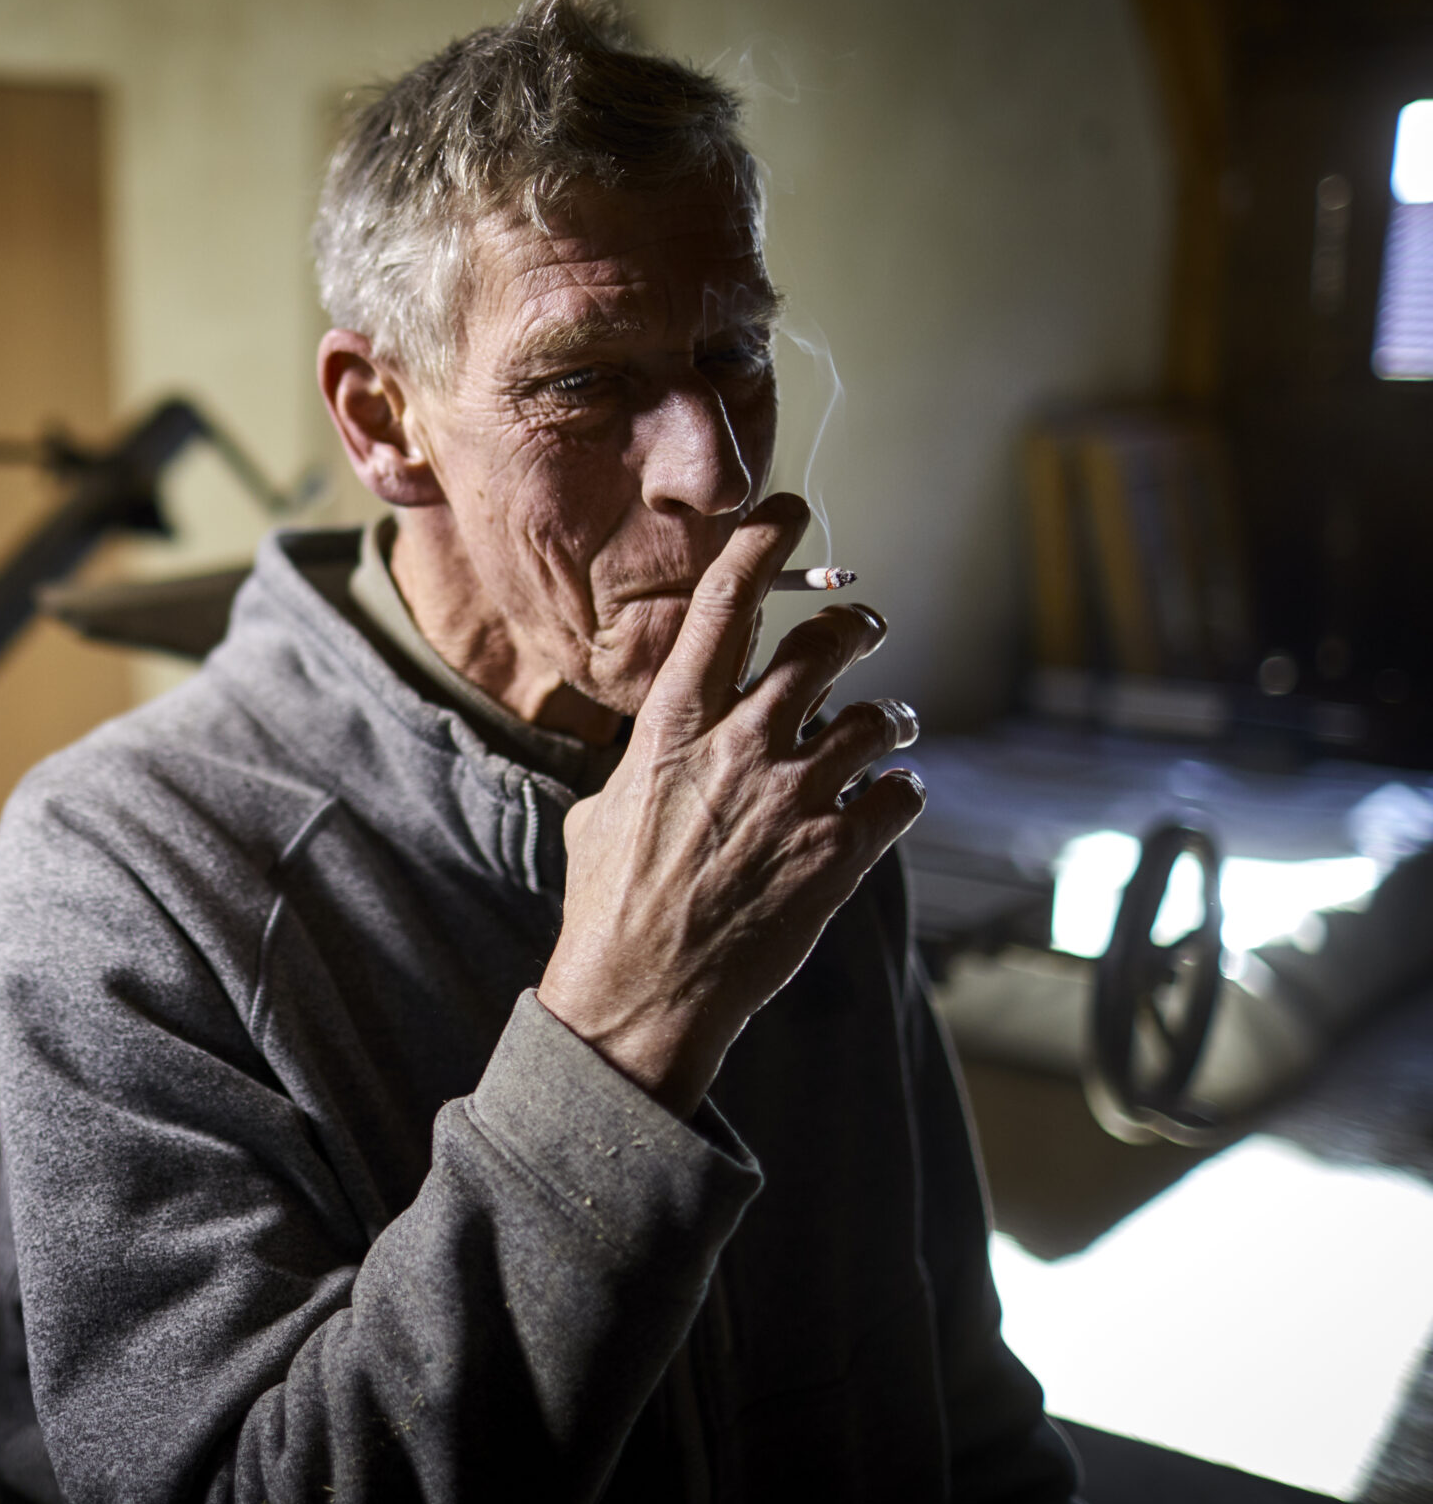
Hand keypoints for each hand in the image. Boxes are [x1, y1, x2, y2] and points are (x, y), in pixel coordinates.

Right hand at [537, 493, 924, 1116]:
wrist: (642, 993)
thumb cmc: (608, 903)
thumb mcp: (600, 808)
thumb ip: (643, 761)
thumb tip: (656, 746)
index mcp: (671, 724)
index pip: (724, 604)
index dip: (763, 543)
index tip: (790, 509)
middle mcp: (739, 744)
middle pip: (826, 644)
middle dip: (854, 627)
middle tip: (862, 630)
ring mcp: (796, 795)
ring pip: (882, 716)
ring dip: (891, 721)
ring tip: (890, 734)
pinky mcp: (840, 851)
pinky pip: (904, 792)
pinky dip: (902, 792)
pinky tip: (887, 805)